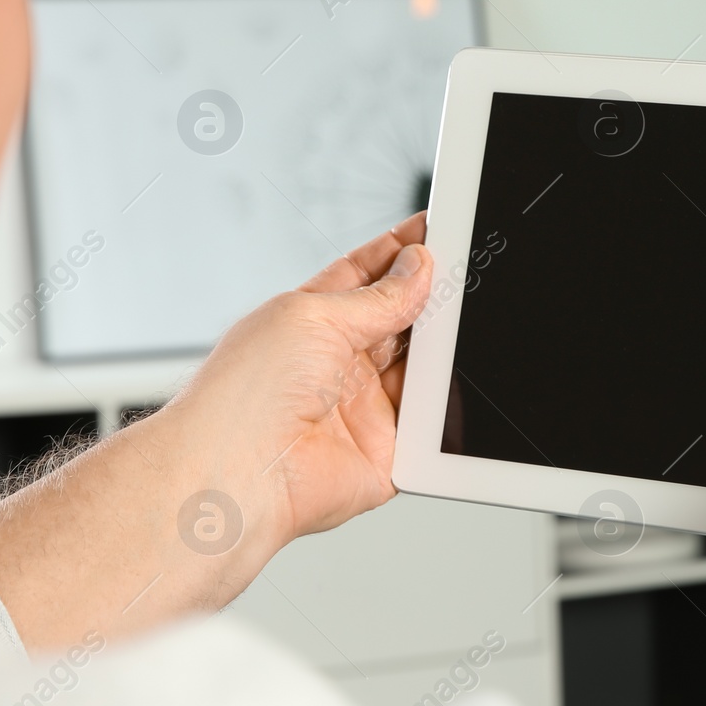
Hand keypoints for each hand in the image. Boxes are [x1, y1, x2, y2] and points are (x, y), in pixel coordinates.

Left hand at [0, 215, 434, 648]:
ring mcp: (364, 408)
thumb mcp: (313, 316)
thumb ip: (376, 296)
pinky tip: (458, 382)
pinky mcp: (387, 453)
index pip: (367, 275)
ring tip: (465, 326)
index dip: (403, 251)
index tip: (438, 230)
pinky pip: (434, 427)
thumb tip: (419, 266)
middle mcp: (339, 363)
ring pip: (425, 369)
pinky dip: (450, 406)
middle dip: (434, 298)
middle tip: (466, 275)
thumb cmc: (245, 396)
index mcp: (312, 320)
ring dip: (445, 350)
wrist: (238, 474)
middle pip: (403, 320)